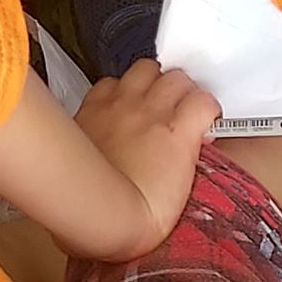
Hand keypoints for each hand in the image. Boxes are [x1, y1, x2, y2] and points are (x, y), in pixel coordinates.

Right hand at [75, 61, 218, 253]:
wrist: (107, 211)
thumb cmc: (86, 198)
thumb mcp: (72, 163)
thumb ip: (82, 150)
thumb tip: (86, 161)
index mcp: (94, 111)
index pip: (111, 84)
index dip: (129, 95)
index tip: (135, 110)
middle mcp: (123, 102)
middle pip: (147, 69)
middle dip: (160, 85)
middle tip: (169, 109)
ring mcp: (153, 111)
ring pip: (177, 78)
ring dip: (185, 93)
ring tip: (190, 115)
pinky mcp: (181, 130)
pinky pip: (204, 102)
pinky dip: (209, 109)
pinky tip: (209, 125)